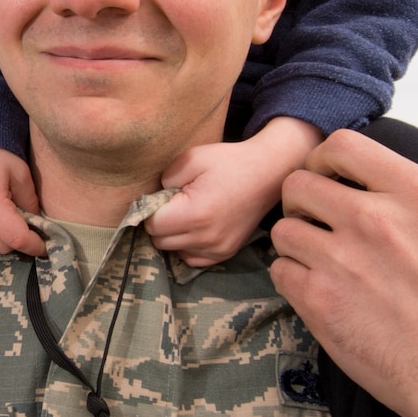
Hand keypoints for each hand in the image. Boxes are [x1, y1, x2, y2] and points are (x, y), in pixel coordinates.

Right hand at [0, 140, 45, 256]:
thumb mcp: (20, 172)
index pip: (18, 240)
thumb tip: (38, 224)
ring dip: (0, 238)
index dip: (35, 246)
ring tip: (2, 216)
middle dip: (17, 240)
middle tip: (24, 224)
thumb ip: (31, 202)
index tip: (44, 246)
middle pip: (4, 247)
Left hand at [147, 117, 322, 265]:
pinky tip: (197, 226)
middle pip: (160, 241)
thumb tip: (152, 198)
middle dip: (160, 223)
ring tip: (188, 213)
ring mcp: (218, 249)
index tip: (162, 196)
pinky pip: (192, 258)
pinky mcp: (225, 253)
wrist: (267, 174)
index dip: (150, 209)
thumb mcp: (192, 158)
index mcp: (195, 213)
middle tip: (174, 203)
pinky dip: (189, 245)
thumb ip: (164, 178)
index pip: (152, 224)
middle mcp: (206, 238)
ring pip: (174, 251)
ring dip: (174, 235)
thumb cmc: (229, 162)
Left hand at [269, 131, 417, 416]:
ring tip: (316, 263)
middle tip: (315, 224)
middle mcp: (376, 219)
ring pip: (284, 230)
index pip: (342, 145)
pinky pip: (280, 272)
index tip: (331, 180)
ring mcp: (344, 260)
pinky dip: (292, 279)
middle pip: (299, 184)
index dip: (327, 161)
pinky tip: (316, 292)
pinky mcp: (322, 304)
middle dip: (302, 202)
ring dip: (295, 244)